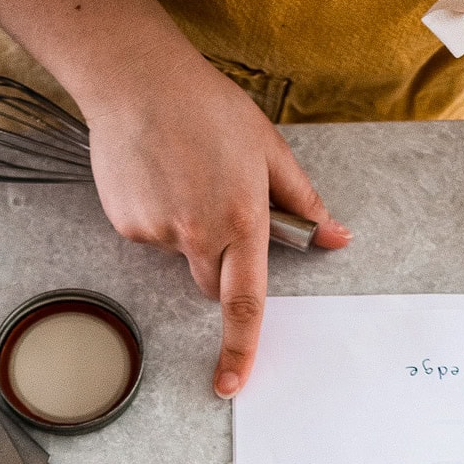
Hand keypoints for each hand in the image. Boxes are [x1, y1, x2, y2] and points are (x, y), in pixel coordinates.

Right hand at [84, 52, 349, 396]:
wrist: (134, 79)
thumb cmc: (206, 106)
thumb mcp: (267, 147)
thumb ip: (301, 200)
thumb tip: (335, 236)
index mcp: (241, 220)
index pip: (245, 304)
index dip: (241, 349)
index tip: (233, 383)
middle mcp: (198, 235)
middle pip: (211, 284)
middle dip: (217, 262)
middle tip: (214, 202)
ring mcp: (158, 234)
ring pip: (180, 257)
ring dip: (186, 232)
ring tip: (182, 176)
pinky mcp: (128, 226)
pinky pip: (150, 238)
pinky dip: (156, 215)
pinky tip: (156, 175)